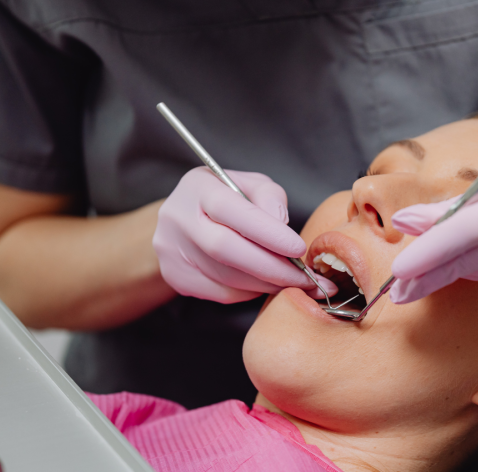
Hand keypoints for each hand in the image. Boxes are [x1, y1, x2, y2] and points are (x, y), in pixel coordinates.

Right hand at [154, 167, 336, 302]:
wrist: (183, 218)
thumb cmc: (225, 197)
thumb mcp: (249, 184)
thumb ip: (269, 196)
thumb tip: (281, 224)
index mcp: (198, 187)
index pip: (231, 210)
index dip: (267, 233)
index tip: (299, 249)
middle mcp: (178, 218)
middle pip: (225, 249)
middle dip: (271, 267)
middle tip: (306, 279)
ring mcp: (172, 250)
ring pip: (225, 276)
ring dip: (265, 283)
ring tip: (294, 283)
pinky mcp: (175, 276)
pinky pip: (220, 293)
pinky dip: (249, 292)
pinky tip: (265, 284)